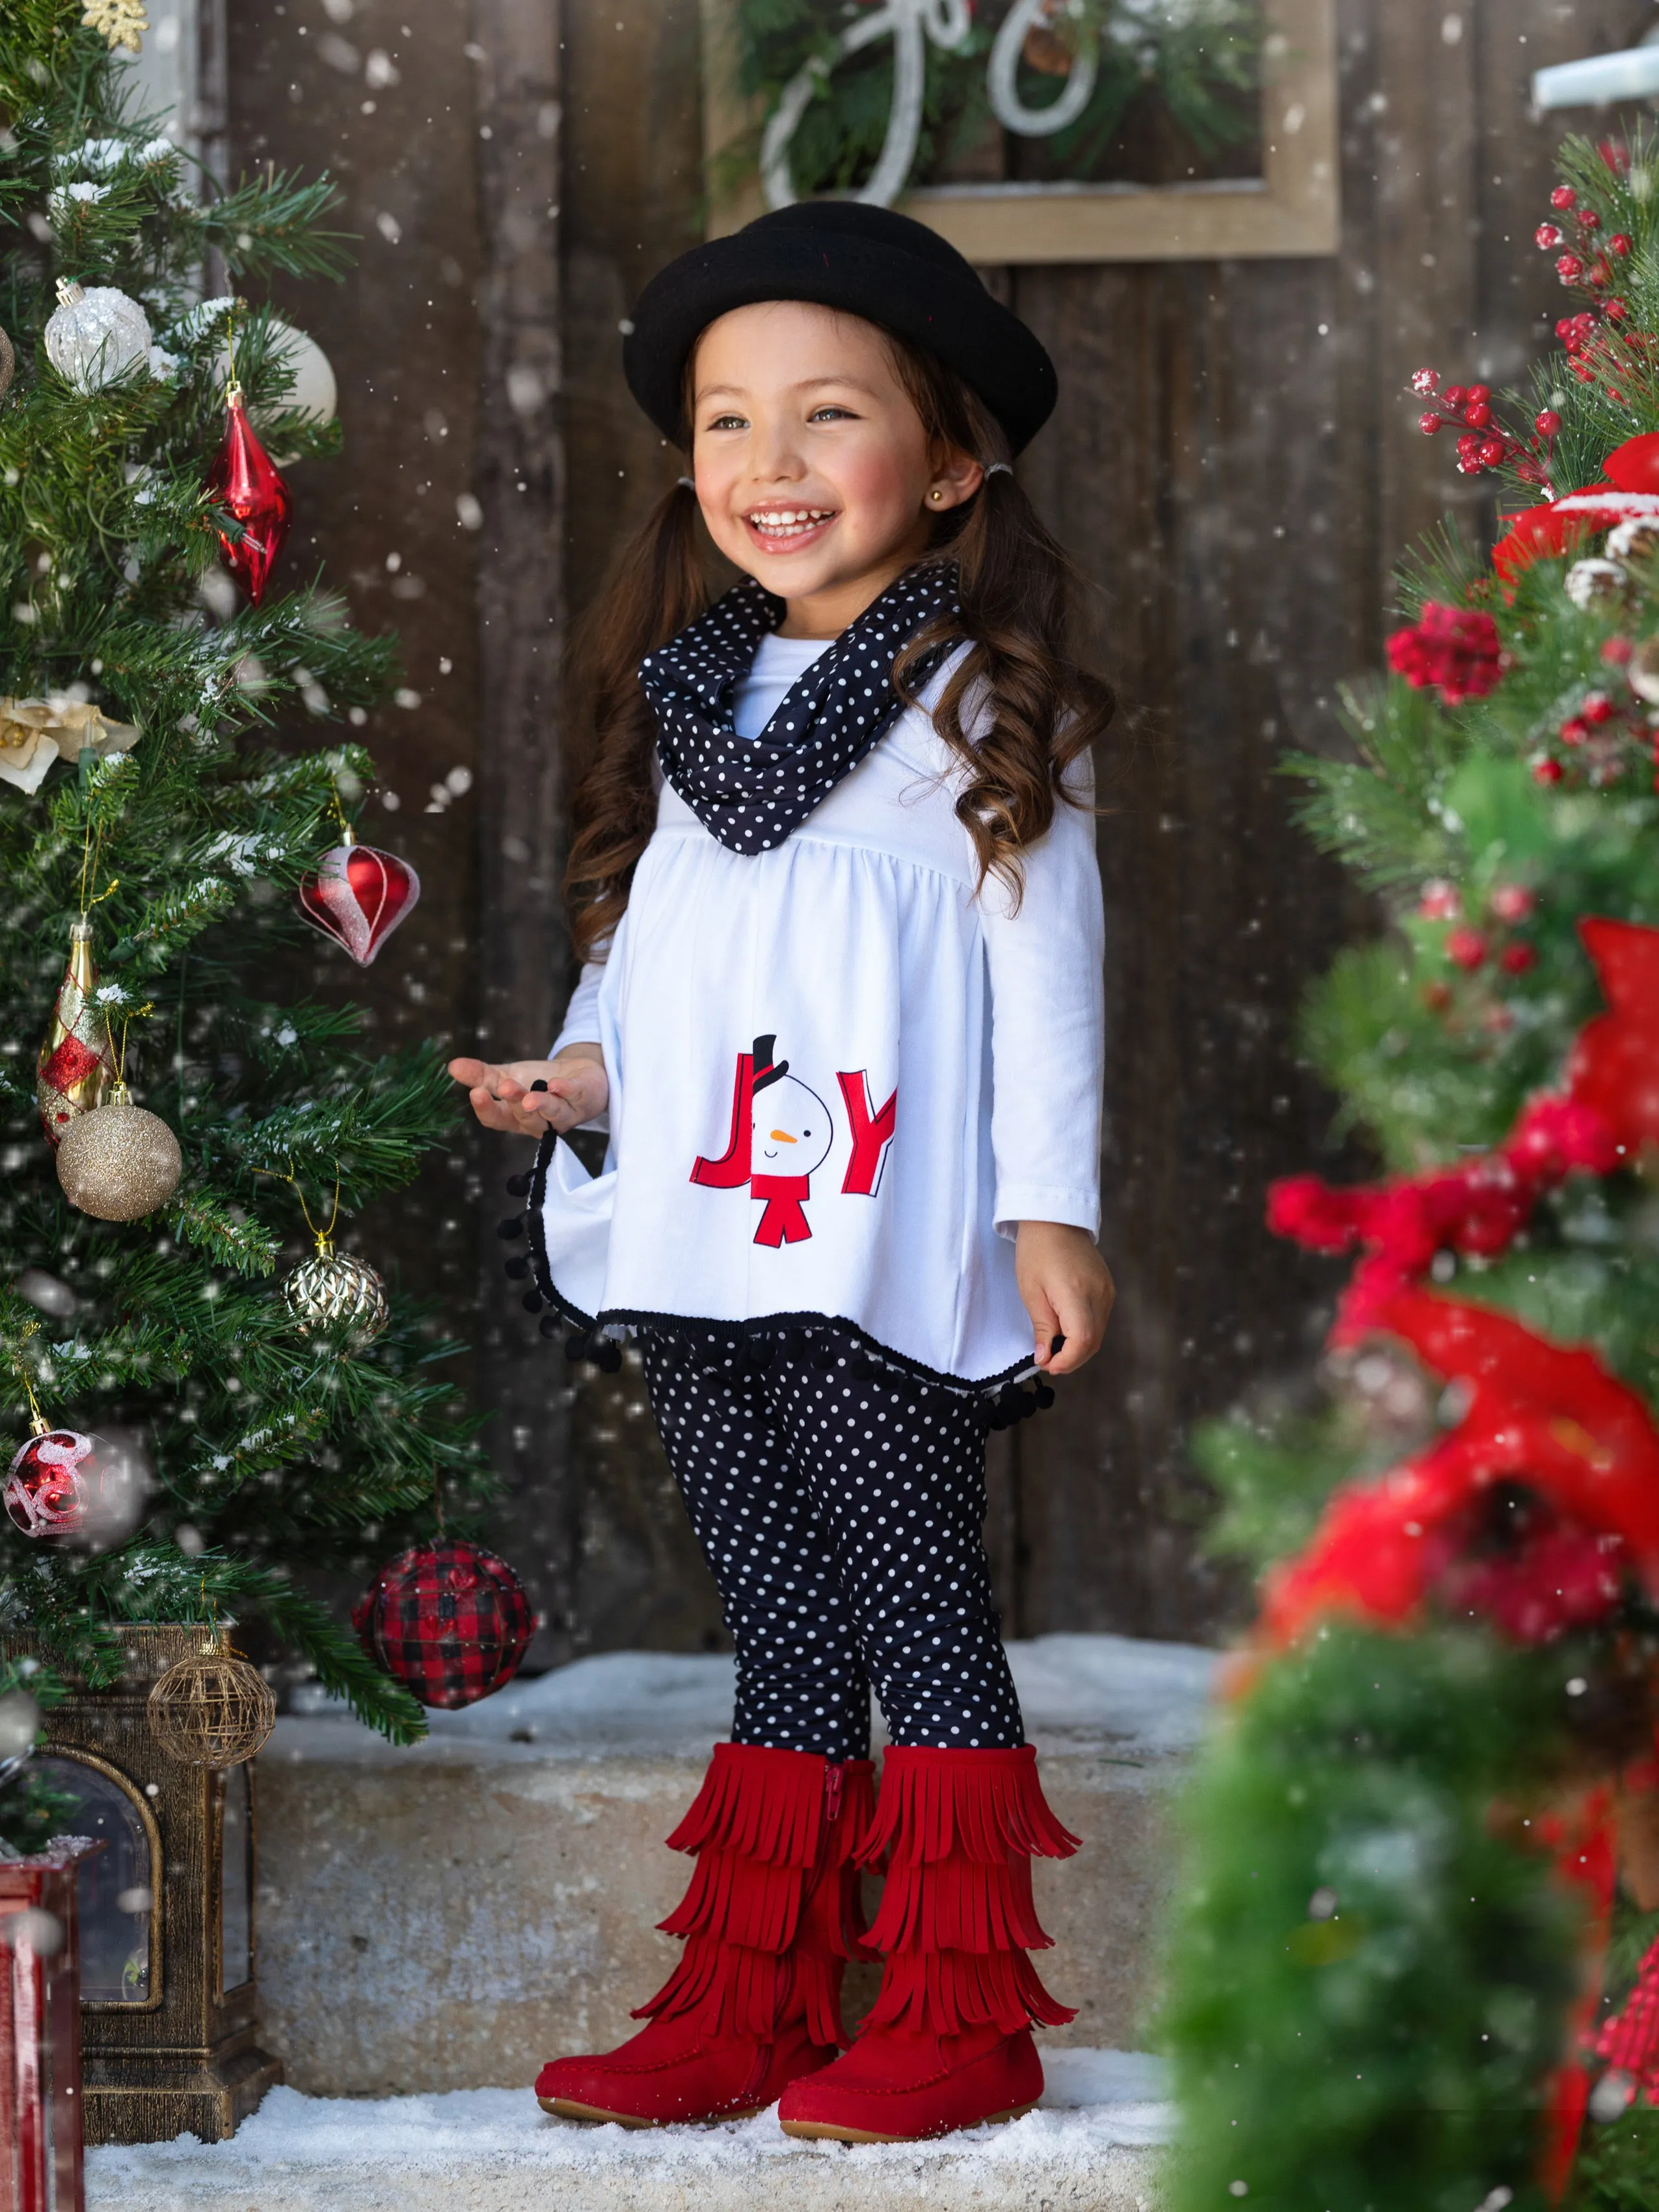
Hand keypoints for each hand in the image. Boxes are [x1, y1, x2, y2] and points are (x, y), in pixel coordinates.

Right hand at [447, 1046, 608, 1139]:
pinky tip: (557, 1083)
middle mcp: (540, 1122)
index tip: (475, 1093)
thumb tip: (451, 1066)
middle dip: (514, 1103)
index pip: (497, 1120)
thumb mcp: (507, 1076)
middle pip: (524, 1117)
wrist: (579, 1074)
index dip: (486, 1109)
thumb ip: (481, 1075)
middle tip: (503, 1087)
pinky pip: (575, 1096)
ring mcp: (564, 1113)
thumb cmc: (539, 1082)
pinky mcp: (583, 1099)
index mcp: (516, 1118)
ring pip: (551, 1113)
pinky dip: (567, 1090)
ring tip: (529, 1097)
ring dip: (540, 1104)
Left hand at [1015, 1221, 1113, 1377]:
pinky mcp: (1108, 1288)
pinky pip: (1100, 1319)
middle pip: (1093, 1342)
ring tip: (1054, 1347)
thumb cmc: (1036, 1251)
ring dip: (1078, 1347)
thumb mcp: (1031, 1291)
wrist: (1054, 1220)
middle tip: (1048, 1361)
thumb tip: (1045, 1358)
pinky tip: (1066, 1330)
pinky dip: (1085, 1332)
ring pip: (1098, 1333)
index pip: (1082, 1340)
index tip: (1048, 1365)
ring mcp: (1107, 1291)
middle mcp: (1099, 1294)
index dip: (1067, 1360)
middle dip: (1071, 1359)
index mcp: (1077, 1293)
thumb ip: (1042, 1327)